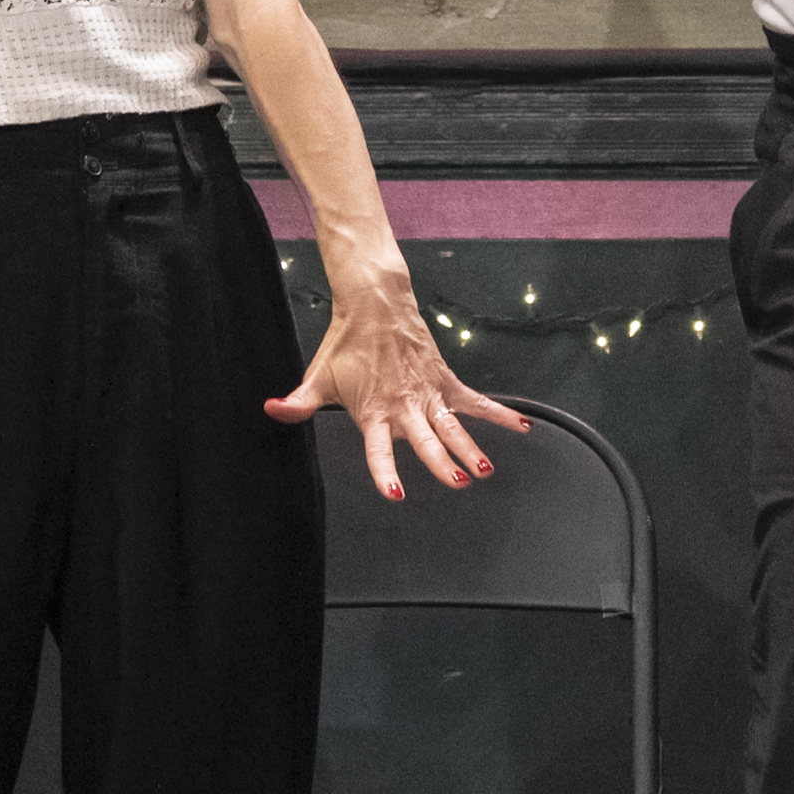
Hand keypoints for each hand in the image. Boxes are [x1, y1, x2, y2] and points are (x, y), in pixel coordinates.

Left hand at [264, 244, 534, 501]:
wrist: (374, 302)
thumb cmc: (345, 344)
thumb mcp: (318, 376)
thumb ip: (298, 403)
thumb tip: (271, 410)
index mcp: (373, 410)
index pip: (379, 447)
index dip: (385, 470)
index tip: (395, 492)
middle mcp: (404, 405)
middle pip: (426, 439)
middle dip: (442, 462)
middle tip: (458, 481)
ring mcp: (428, 392)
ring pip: (453, 425)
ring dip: (470, 446)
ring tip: (485, 470)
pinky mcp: (445, 379)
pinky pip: (476, 400)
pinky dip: (499, 414)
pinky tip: (521, 428)